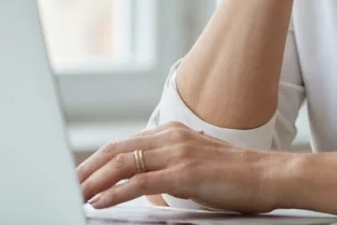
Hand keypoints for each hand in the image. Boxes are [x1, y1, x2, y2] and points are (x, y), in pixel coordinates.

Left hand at [77, 122, 282, 212]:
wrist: (270, 176)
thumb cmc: (238, 177)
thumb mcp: (198, 165)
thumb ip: (171, 167)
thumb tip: (146, 183)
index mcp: (173, 133)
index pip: (123, 144)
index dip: (96, 161)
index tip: (79, 176)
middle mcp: (171, 137)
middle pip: (116, 151)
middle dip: (86, 170)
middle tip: (66, 186)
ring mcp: (178, 153)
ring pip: (122, 164)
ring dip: (93, 182)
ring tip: (75, 196)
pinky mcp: (185, 173)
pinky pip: (139, 182)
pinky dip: (114, 193)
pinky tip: (100, 203)